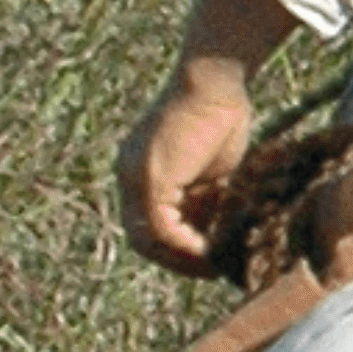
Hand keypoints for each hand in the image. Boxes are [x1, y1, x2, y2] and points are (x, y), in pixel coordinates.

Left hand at [114, 0, 301, 277]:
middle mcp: (129, 177)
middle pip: (142, 237)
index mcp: (140, 171)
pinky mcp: (150, 180)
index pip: (149, 223)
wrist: (212, 80)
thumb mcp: (211, 163)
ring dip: (182, 258)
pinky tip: (212, 252)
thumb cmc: (220, 110)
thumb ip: (207, 191)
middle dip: (177, 259)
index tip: (209, 256)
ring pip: (148, 239)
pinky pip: (161, 229)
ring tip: (214, 266)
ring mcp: (135, 179)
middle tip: (211, 270)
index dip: (177, 246)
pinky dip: (185, 246)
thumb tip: (224, 223)